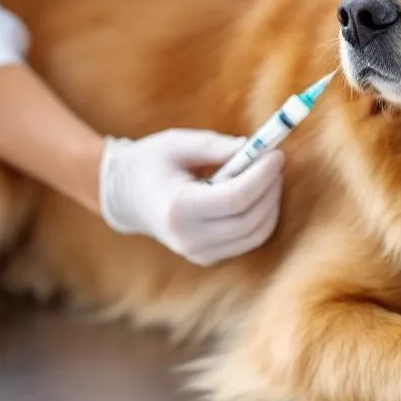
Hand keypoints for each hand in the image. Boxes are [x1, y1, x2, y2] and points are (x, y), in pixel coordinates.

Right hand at [98, 129, 283, 265]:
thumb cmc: (150, 163)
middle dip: (271, 189)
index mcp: (178, 209)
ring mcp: (198, 253)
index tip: (276, 154)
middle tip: (275, 161)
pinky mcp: (207, 257)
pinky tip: (256, 194)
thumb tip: (256, 148)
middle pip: (250, 220)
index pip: (235, 199)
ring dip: (271, 204)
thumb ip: (216, 146)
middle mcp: (188, 238)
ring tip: (268, 175)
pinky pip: (248, 241)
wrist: (125, 197)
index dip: (262, 176)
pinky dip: (262, 217)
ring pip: (256, 235)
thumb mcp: (177, 143)